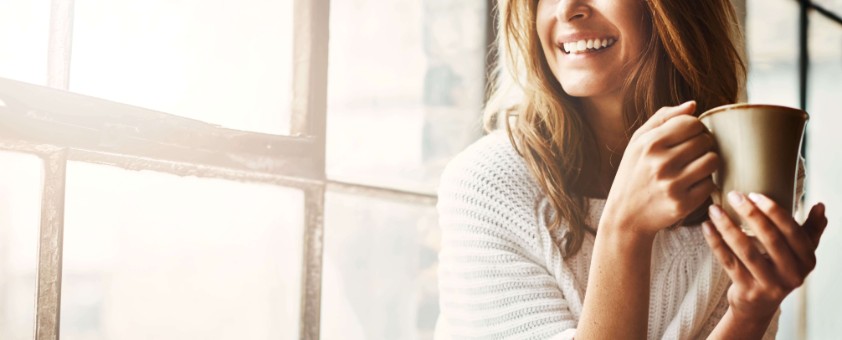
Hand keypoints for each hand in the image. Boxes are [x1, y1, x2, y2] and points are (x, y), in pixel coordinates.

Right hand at [602, 100, 718, 234]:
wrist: (625, 215)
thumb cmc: (633, 174)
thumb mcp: (637, 143)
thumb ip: (663, 119)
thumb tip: (693, 105)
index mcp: (650, 144)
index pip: (691, 123)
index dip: (695, 127)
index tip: (689, 136)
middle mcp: (661, 163)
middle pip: (705, 140)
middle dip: (703, 144)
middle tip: (693, 153)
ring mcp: (673, 185)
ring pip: (712, 160)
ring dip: (708, 162)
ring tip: (696, 166)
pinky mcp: (683, 204)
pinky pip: (710, 184)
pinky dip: (705, 183)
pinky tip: (692, 184)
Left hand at [702, 191, 827, 322]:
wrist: (759, 306)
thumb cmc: (779, 271)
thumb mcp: (799, 253)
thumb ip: (811, 230)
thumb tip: (820, 206)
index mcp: (806, 260)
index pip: (792, 232)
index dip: (774, 212)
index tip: (755, 194)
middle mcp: (791, 274)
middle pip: (770, 239)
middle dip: (750, 214)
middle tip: (734, 195)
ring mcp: (769, 285)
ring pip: (746, 251)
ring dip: (728, 227)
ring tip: (714, 209)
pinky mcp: (747, 290)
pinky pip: (728, 262)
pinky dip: (716, 242)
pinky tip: (707, 226)